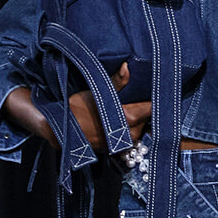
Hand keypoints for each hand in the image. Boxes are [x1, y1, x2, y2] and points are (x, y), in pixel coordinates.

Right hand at [1, 65, 151, 154]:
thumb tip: (129, 66)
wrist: (56, 128)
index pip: (150, 109)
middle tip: (145, 99)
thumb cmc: (76, 106)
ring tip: (134, 110)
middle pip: (146, 121)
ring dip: (137, 122)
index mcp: (127, 117)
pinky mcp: (112, 151)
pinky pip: (127, 139)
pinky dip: (128, 131)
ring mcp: (120, 144)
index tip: (160, 93)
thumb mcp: (96, 90)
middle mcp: (127, 134)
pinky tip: (123, 122)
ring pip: (137, 131)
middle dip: (146, 111)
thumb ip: (116, 81)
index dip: (155, 100)